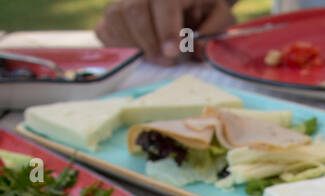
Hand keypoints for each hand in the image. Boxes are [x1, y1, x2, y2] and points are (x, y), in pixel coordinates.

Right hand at [95, 0, 235, 63]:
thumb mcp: (219, 16)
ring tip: (157, 56)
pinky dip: (121, 46)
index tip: (172, 52)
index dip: (166, 28)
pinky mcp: (112, 15)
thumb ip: (214, 30)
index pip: (164, 0)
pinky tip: (141, 51)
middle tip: (168, 60)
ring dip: (137, 45)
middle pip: (134, 10)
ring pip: (117, 18)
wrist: (189, 4)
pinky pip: (105, 29)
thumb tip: (196, 49)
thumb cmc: (205, 10)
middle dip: (151, 42)